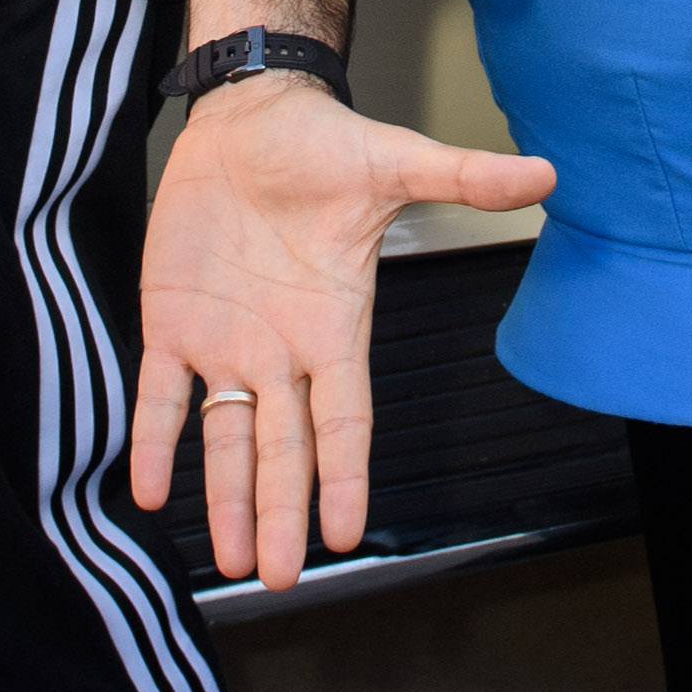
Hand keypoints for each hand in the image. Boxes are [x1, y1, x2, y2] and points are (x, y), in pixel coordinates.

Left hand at [132, 73, 551, 588]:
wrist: (252, 116)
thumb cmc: (325, 147)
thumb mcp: (396, 164)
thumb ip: (463, 179)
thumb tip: (542, 173)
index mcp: (336, 327)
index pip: (344, 420)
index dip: (344, 476)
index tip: (348, 534)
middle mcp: (283, 350)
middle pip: (284, 449)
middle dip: (280, 512)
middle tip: (278, 575)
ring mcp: (226, 341)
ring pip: (225, 437)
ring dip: (223, 497)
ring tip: (229, 556)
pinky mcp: (171, 320)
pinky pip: (159, 393)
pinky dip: (152, 440)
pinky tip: (149, 487)